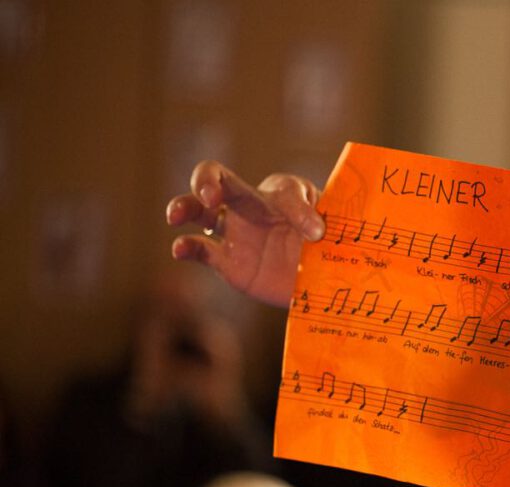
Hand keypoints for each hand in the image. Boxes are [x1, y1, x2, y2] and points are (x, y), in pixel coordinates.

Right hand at [165, 161, 325, 306]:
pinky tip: (179, 249)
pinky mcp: (227, 262)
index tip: (316, 232)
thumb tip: (315, 230)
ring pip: (199, 211)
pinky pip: (200, 250)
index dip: (298, 209)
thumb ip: (321, 223)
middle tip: (210, 195)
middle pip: (218, 180)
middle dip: (207, 181)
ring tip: (175, 214)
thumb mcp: (330, 228)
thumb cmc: (326, 244)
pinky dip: (185, 247)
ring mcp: (235, 234)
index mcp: (280, 194)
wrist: (319, 279)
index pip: (281, 188)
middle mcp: (251, 207)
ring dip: (184, 207)